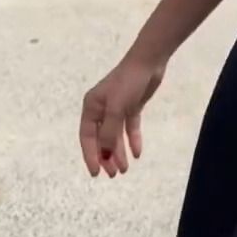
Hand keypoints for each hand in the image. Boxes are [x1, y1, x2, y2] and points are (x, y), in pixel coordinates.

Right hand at [79, 51, 166, 178]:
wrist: (149, 62)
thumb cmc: (128, 82)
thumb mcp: (117, 108)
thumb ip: (110, 132)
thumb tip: (105, 154)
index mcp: (91, 106)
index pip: (87, 136)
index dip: (90, 155)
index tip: (95, 173)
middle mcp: (102, 108)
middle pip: (101, 138)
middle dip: (106, 156)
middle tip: (113, 175)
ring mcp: (117, 108)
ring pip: (115, 135)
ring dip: (119, 152)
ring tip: (124, 169)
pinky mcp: (132, 106)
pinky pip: (130, 127)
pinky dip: (132, 140)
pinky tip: (137, 153)